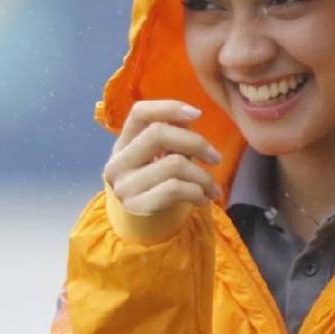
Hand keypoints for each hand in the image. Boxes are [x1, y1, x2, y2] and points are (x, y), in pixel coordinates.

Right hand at [103, 100, 222, 214]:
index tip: (198, 114)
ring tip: (212, 187)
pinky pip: (175, 189)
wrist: (143, 226)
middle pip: (158, 134)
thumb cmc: (157, 184)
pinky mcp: (136, 206)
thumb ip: (173, 135)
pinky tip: (202, 198)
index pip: (139, 112)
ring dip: (203, 176)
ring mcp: (124, 185)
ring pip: (173, 164)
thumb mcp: (160, 157)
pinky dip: (197, 192)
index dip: (169, 107)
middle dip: (196, 143)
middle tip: (216, 158)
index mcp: (123, 142)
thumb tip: (190, 116)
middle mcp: (118, 162)